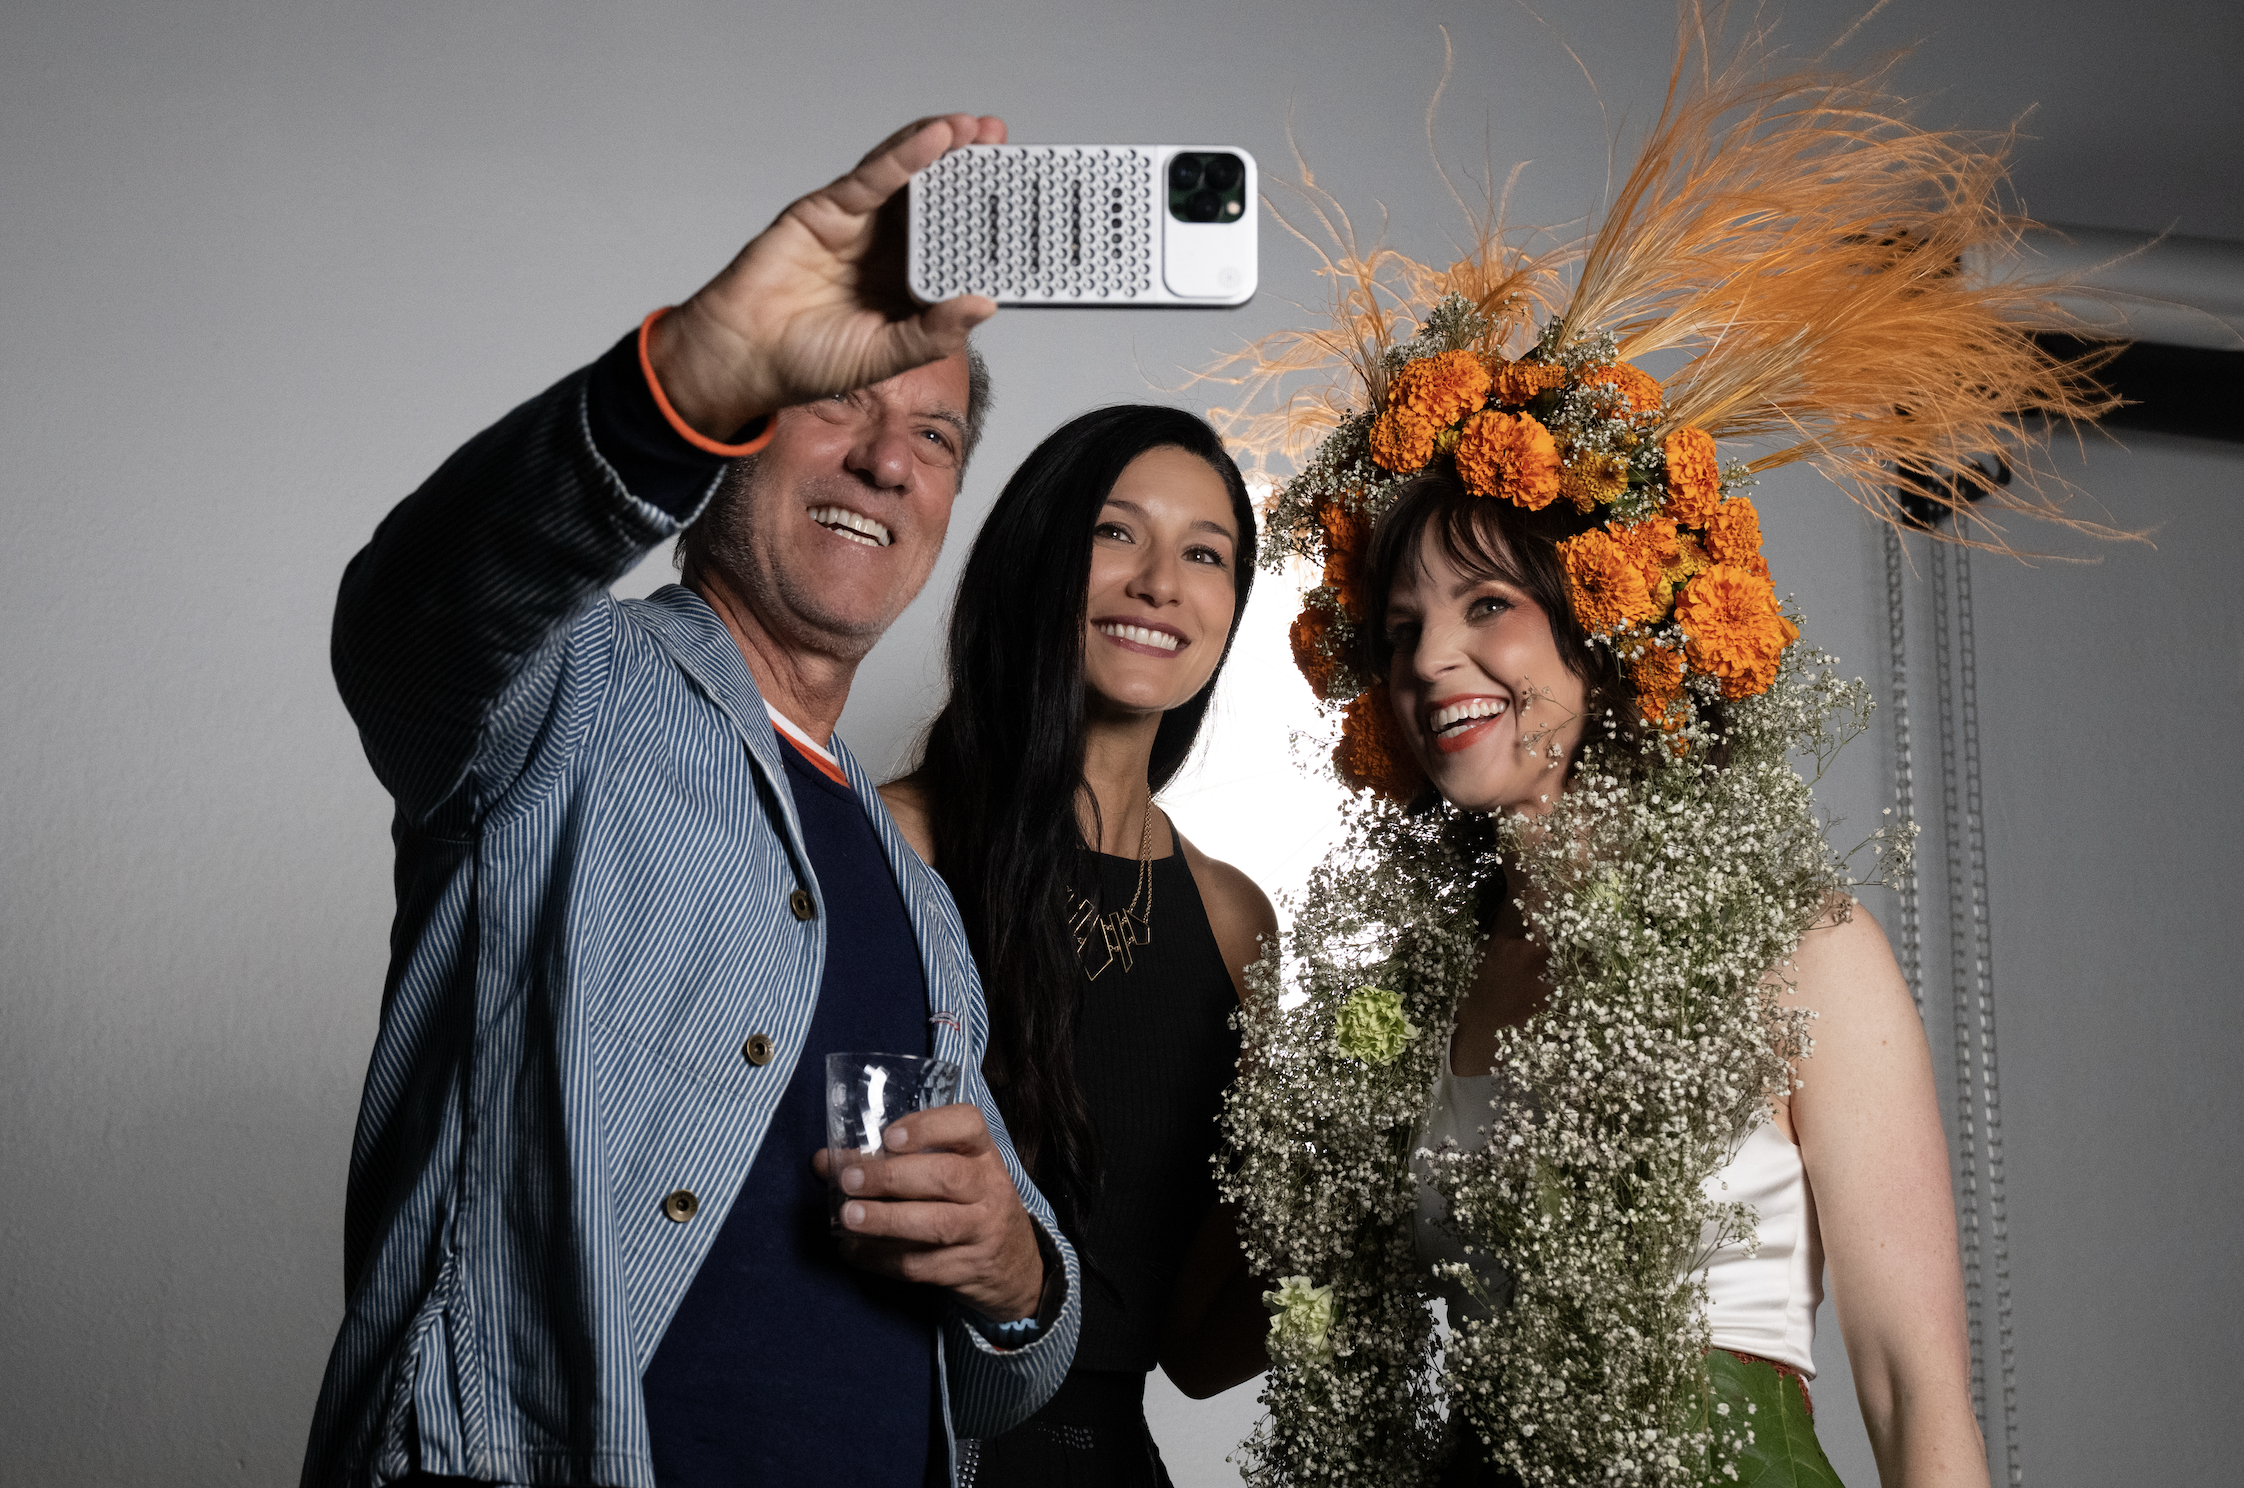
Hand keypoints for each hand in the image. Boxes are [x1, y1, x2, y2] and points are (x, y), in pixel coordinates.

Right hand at [650, 114, 1006, 438]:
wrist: (744, 357)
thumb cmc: (807, 362)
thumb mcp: (885, 357)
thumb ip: (933, 334)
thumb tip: (984, 305)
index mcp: (909, 285)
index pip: (956, 243)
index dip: (986, 219)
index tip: (1021, 199)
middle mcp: (889, 250)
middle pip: (938, 199)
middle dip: (971, 169)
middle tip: (1005, 141)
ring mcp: (860, 225)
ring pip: (908, 178)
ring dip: (943, 151)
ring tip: (978, 130)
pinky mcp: (829, 210)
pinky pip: (872, 179)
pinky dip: (904, 157)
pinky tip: (934, 142)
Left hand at [811, 1101, 1045, 1322]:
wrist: (1014, 1266)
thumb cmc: (969, 1206)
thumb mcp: (952, 1173)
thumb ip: (894, 1162)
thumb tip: (824, 1161)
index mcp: (983, 1155)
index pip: (968, 1126)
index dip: (928, 1127)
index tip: (889, 1137)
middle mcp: (988, 1189)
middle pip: (946, 1177)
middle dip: (892, 1177)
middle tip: (849, 1180)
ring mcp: (981, 1232)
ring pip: (936, 1225)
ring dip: (885, 1220)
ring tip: (848, 1216)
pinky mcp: (965, 1270)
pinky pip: (920, 1265)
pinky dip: (880, 1258)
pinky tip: (853, 1249)